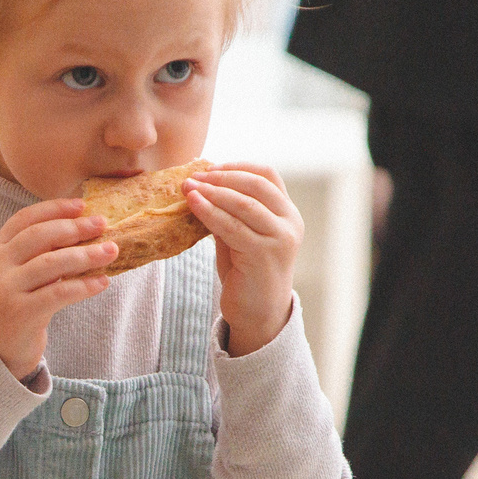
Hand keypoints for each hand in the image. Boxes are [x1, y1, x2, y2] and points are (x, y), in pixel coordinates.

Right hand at [0, 198, 116, 378]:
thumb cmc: (13, 307)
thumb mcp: (14, 275)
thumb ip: (35, 254)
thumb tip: (81, 229)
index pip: (24, 219)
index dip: (54, 209)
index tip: (82, 205)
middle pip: (39, 236)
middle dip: (74, 228)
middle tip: (102, 224)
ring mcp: (6, 290)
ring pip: (51, 263)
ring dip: (86, 255)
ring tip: (111, 251)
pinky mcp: (21, 313)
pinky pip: (59, 293)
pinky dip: (84, 285)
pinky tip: (102, 282)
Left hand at [184, 163, 300, 354]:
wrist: (258, 313)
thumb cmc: (246, 272)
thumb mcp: (239, 234)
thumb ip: (229, 211)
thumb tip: (200, 183)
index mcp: (287, 212)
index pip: (267, 175)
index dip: (238, 166)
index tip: (210, 167)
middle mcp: (289, 223)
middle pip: (257, 185)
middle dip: (222, 177)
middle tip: (194, 177)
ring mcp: (279, 239)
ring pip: (244, 204)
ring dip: (212, 192)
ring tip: (187, 187)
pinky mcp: (263, 255)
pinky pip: (232, 227)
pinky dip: (210, 212)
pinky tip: (192, 205)